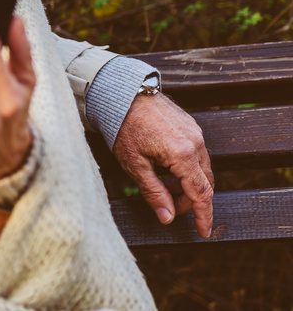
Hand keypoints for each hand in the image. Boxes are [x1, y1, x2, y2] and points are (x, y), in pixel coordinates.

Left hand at [112, 93, 213, 237]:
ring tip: (164, 186)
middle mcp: (196, 142)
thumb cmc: (123, 127)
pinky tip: (166, 169)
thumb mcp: (134, 164)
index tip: (203, 233)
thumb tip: (167, 218)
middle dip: (190, 200)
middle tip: (170, 206)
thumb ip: (153, 192)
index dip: (203, 216)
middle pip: (204, 183)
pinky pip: (197, 154)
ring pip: (201, 169)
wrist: (123, 93)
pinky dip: (186, 168)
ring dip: (187, 184)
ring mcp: (196, 132)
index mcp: (183, 154)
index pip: (201, 194)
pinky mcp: (191, 126)